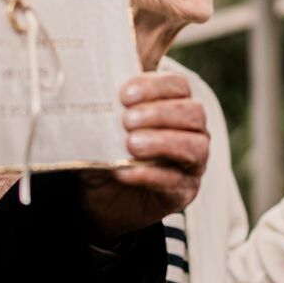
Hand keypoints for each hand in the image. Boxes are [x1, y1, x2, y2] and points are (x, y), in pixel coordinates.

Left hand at [79, 72, 208, 240]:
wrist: (100, 197)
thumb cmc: (106, 152)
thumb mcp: (99, 126)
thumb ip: (102, 105)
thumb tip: (89, 85)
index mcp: (174, 106)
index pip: (178, 85)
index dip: (155, 86)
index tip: (124, 95)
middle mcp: (192, 132)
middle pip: (193, 113)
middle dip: (160, 113)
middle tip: (127, 121)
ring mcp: (192, 163)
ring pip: (195, 147)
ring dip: (162, 142)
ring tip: (131, 145)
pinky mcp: (183, 192)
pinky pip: (175, 181)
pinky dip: (148, 174)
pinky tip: (124, 171)